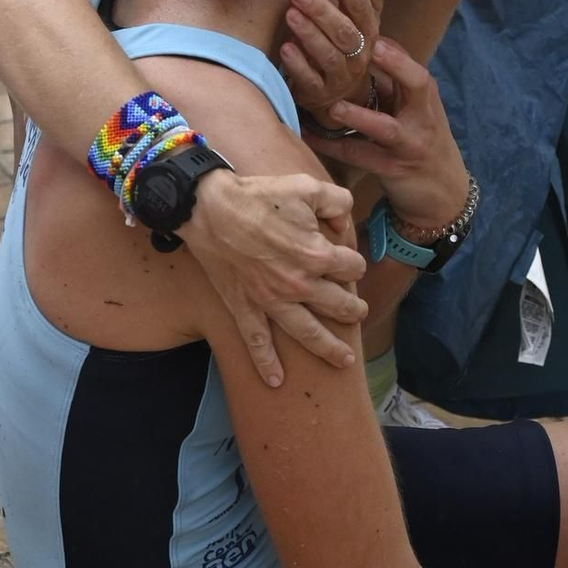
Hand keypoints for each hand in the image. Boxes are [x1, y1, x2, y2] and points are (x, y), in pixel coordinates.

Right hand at [182, 166, 366, 388]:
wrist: (210, 208)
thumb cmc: (259, 195)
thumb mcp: (307, 187)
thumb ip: (336, 202)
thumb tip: (344, 223)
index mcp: (317, 255)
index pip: (352, 267)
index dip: (353, 261)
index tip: (346, 257)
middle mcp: (298, 285)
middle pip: (338, 305)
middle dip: (352, 310)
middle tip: (357, 312)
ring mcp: (271, 301)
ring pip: (308, 333)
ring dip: (329, 347)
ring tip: (344, 359)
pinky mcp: (245, 307)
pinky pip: (257, 341)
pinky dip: (266, 363)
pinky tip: (275, 381)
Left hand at [281, 0, 401, 124]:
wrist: (342, 95)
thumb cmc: (350, 44)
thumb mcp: (364, 16)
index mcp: (368, 30)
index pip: (360, 5)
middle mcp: (358, 53)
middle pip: (344, 31)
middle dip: (322, 11)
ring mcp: (339, 75)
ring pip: (328, 55)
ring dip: (309, 34)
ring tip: (291, 13)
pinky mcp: (319, 92)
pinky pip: (309, 79)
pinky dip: (298, 64)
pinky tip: (285, 48)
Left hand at [309, 35, 468, 235]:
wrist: (441, 191)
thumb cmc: (422, 139)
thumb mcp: (415, 108)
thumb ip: (394, 80)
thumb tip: (363, 42)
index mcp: (425, 97)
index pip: (413, 63)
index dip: (393, 46)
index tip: (368, 24)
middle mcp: (422, 117)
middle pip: (416, 84)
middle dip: (396, 64)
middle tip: (371, 49)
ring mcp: (408, 145)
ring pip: (385, 128)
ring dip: (359, 116)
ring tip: (333, 105)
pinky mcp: (390, 170)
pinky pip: (358, 156)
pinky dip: (332, 146)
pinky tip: (309, 135)